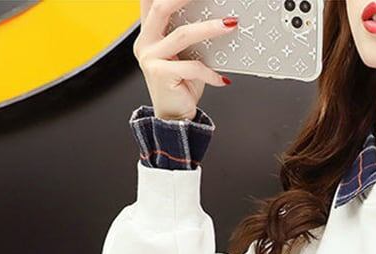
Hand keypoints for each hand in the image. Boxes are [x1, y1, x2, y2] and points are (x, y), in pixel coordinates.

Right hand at [133, 0, 236, 121]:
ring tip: (229, 24)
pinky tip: (221, 79)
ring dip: (209, 28)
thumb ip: (188, 37)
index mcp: (149, 34)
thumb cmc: (181, 86)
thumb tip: (216, 20)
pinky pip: (192, 67)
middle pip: (161, 8)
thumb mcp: (185, 57)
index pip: (152, 3)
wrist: (174, 119)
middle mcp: (145, 43)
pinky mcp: (160, 74)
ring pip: (182, 34)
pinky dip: (210, 73)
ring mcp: (150, 58)